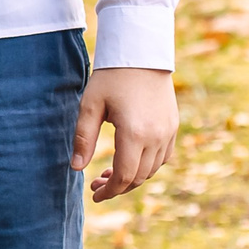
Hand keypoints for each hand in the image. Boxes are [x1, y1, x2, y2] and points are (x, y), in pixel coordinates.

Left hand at [74, 67, 175, 201]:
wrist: (141, 54)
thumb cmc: (111, 77)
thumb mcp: (90, 105)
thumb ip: (83, 138)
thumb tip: (76, 168)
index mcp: (134, 133)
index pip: (125, 176)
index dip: (109, 191)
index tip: (94, 195)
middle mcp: (156, 137)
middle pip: (139, 177)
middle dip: (118, 186)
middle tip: (96, 184)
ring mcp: (168, 132)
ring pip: (152, 170)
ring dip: (132, 178)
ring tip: (108, 174)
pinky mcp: (173, 127)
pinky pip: (163, 157)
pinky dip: (147, 166)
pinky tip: (130, 160)